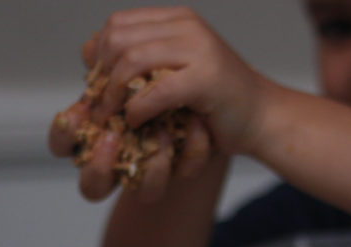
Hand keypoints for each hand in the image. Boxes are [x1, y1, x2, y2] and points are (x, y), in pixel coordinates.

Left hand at [49, 7, 268, 201]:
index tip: (98, 86)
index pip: (118, 24)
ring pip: (132, 60)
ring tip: (113, 117)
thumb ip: (138, 57)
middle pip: (119, 39)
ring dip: (115, 93)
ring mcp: (199, 49)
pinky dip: (138, 108)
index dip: (99, 55)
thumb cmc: (217, 101)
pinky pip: (156, 90)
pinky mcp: (206, 78)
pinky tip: (136, 121)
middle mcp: (188, 26)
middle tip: (100, 106)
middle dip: (102, 75)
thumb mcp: (172, 71)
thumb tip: (88, 50)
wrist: (262, 118)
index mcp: (178, 19)